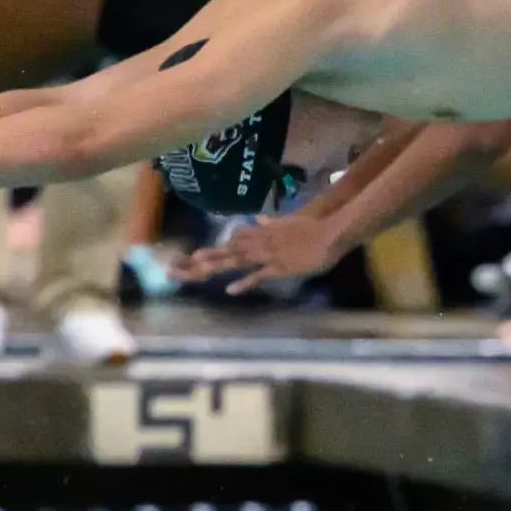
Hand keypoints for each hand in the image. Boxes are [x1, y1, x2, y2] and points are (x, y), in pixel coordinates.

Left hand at [174, 212, 349, 291]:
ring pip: (236, 259)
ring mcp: (267, 254)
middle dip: (204, 256)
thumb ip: (272, 223)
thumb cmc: (313, 228)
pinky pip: (258, 275)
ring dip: (215, 263)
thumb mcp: (288, 221)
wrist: (329, 232)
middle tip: (180, 264)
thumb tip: (260, 219)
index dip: (217, 247)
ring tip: (193, 269)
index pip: (234, 238)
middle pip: (227, 249)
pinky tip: (230, 290)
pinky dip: (244, 282)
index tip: (196, 256)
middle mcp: (259, 242)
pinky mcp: (279, 267)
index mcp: (262, 232)